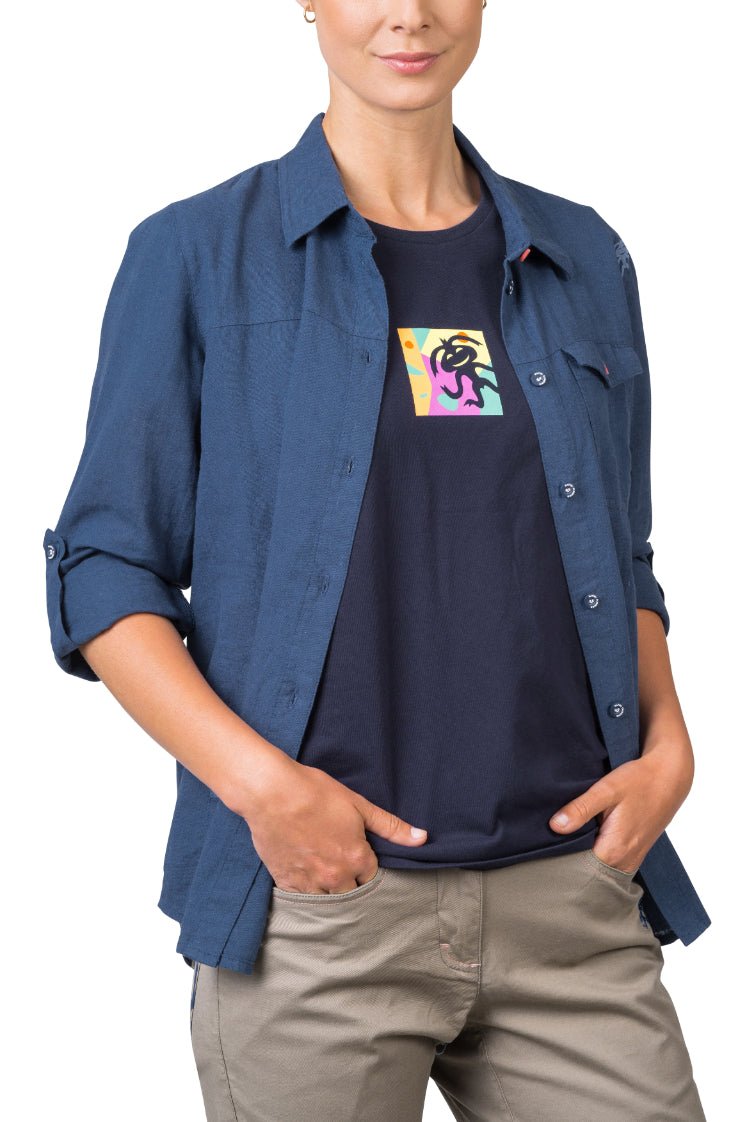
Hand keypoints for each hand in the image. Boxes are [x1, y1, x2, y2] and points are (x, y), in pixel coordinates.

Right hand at [238, 757, 427, 893]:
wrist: (271, 793)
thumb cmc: (315, 793)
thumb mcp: (358, 805)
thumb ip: (390, 826)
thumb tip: (422, 838)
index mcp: (357, 858)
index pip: (372, 879)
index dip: (366, 868)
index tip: (360, 860)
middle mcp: (336, 877)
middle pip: (352, 895)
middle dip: (351, 885)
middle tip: (343, 869)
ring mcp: (309, 883)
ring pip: (328, 903)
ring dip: (330, 893)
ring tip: (325, 877)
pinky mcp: (286, 883)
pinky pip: (302, 901)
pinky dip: (307, 893)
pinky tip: (305, 879)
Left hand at [548, 742, 694, 873]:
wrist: (670, 776)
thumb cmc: (639, 780)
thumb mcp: (607, 790)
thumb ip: (581, 809)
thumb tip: (554, 826)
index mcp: (614, 850)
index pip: (578, 870)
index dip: (560, 861)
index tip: (544, 852)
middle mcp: (625, 862)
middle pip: (588, 873)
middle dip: (569, 862)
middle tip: (549, 848)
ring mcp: (632, 859)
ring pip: (599, 869)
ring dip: (583, 859)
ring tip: (563, 844)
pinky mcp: (635, 852)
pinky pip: (610, 862)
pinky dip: (596, 855)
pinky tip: (584, 840)